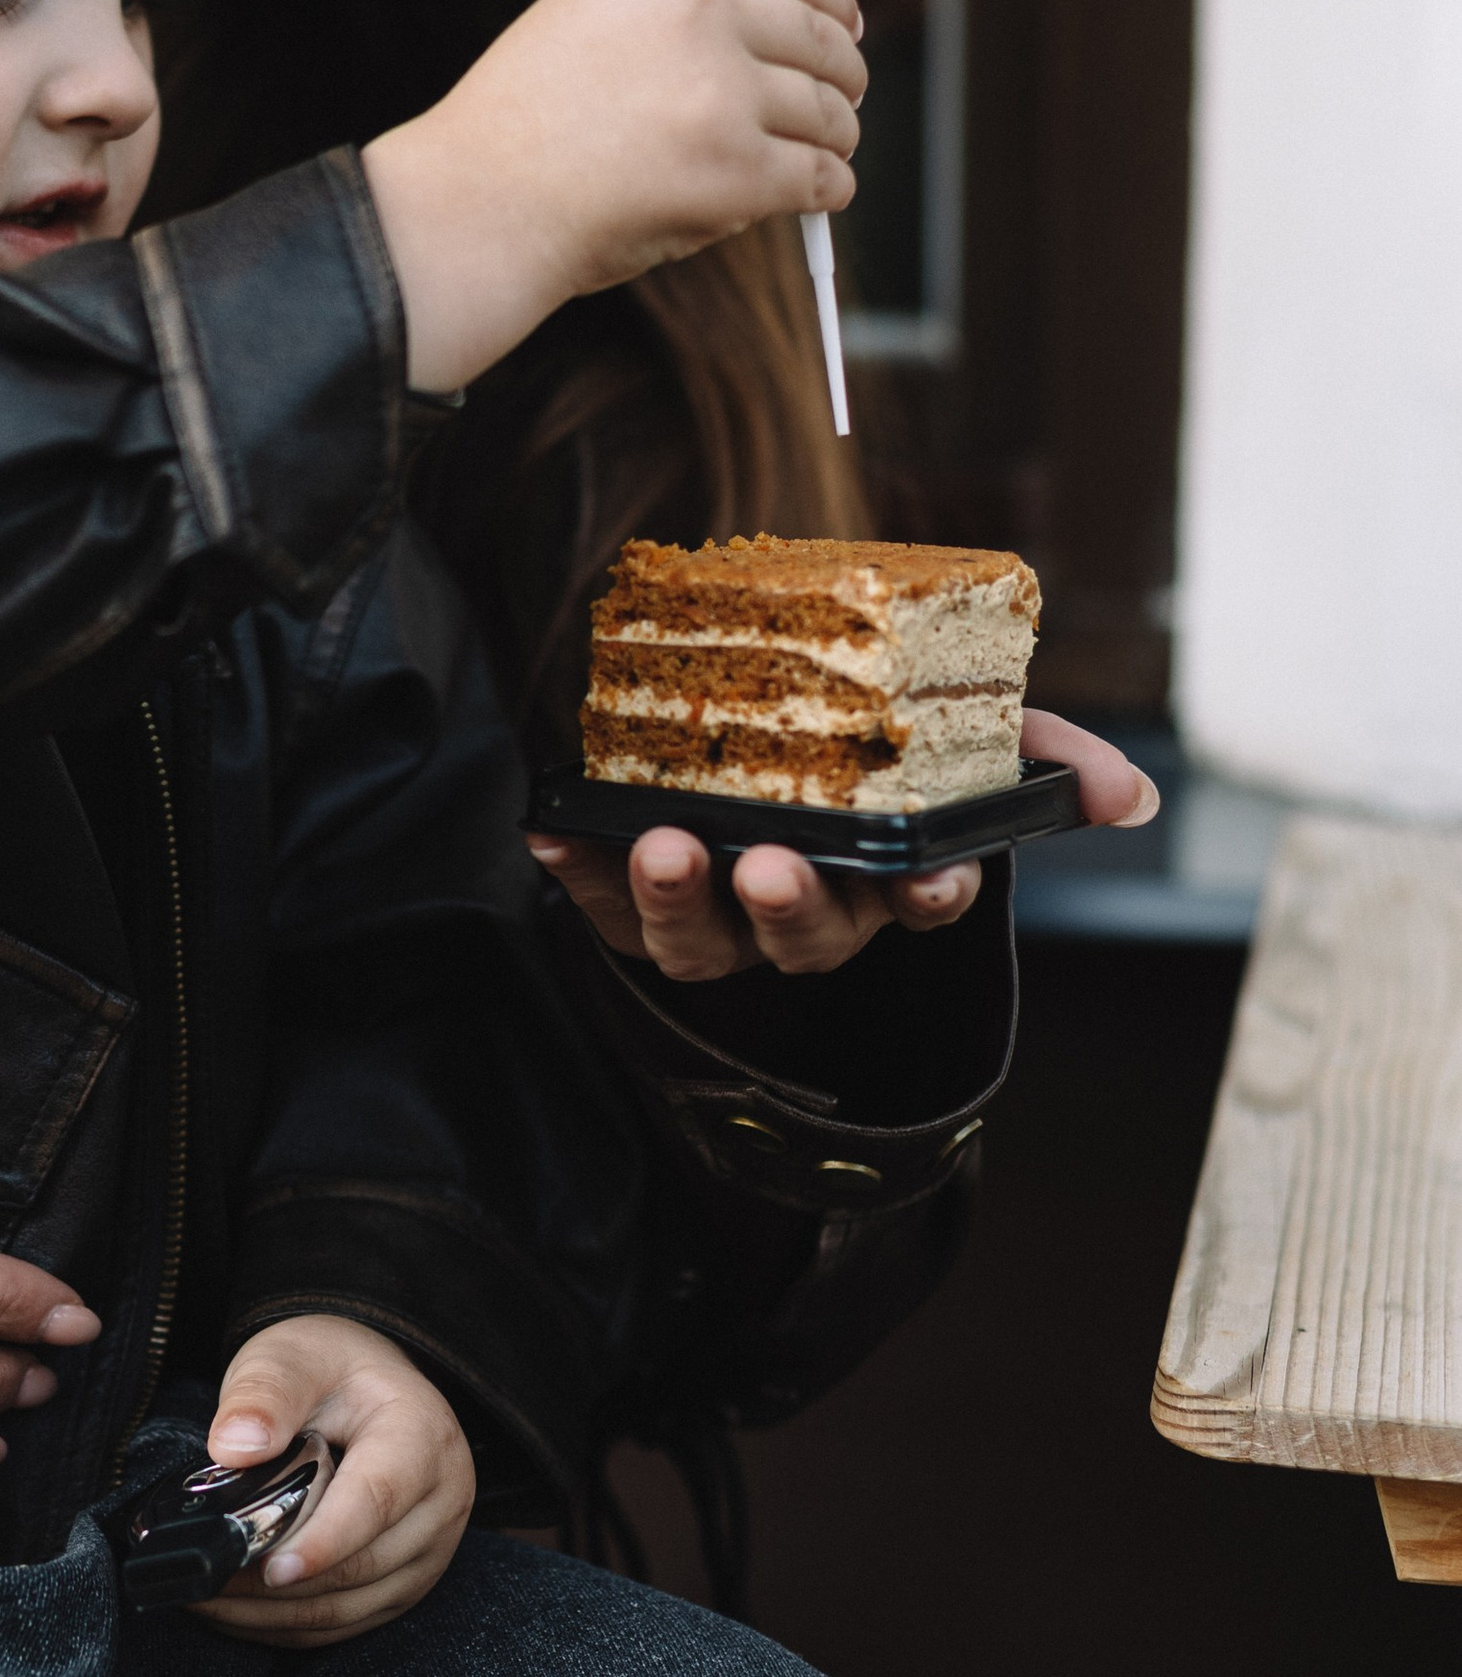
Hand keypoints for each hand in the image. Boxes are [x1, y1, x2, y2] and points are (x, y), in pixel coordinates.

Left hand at [188, 1316, 473, 1647]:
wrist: (367, 1389)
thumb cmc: (328, 1370)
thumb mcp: (292, 1357)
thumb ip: (263, 1393)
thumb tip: (233, 1447)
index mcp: (422, 1438)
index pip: (377, 1501)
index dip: (323, 1542)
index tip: (269, 1568)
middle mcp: (440, 1503)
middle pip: (360, 1566)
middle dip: (276, 1583)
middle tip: (202, 1575)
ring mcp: (428, 1552)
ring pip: (348, 1607)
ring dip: (272, 1613)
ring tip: (204, 1594)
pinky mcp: (404, 1585)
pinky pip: (344, 1623)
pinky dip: (285, 1626)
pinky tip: (235, 1610)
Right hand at [362, 0, 865, 392]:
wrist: (480, 203)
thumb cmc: (524, 127)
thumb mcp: (589, 16)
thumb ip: (674, 5)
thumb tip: (776, 22)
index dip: (832, 2)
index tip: (847, 26)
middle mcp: (699, 15)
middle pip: (820, 39)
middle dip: (844, 76)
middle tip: (844, 104)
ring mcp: (722, 94)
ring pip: (827, 112)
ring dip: (837, 138)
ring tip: (826, 156)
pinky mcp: (738, 172)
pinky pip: (820, 177)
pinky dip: (829, 191)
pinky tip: (821, 196)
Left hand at [524, 709, 1159, 983]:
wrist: (756, 751)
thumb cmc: (870, 757)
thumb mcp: (962, 740)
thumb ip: (1038, 754)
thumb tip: (1124, 794)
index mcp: (887, 882)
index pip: (922, 904)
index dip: (931, 897)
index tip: (940, 879)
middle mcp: (806, 912)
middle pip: (806, 931)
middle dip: (789, 904)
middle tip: (769, 865)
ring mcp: (718, 917)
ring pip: (700, 936)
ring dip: (676, 897)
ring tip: (661, 844)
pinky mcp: (638, 906)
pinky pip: (602, 906)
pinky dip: (576, 872)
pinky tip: (550, 830)